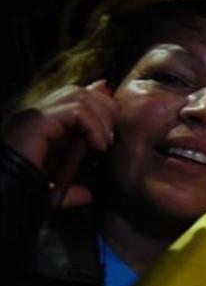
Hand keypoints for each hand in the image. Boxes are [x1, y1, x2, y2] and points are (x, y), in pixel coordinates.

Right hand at [2, 80, 116, 206]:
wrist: (3, 191)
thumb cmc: (22, 189)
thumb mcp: (53, 190)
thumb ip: (71, 189)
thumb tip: (88, 195)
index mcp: (40, 124)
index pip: (74, 97)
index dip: (99, 104)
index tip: (113, 125)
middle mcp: (36, 114)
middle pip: (80, 91)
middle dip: (105, 108)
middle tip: (114, 134)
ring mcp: (35, 114)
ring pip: (80, 96)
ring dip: (102, 117)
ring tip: (106, 142)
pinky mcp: (37, 120)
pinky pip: (77, 111)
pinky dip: (94, 126)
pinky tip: (99, 145)